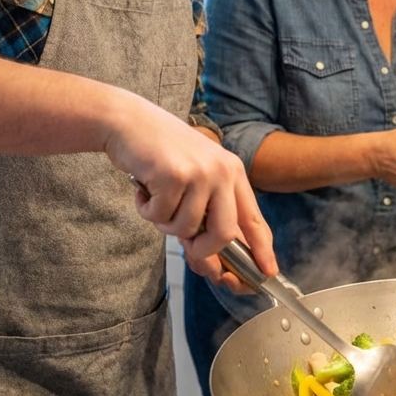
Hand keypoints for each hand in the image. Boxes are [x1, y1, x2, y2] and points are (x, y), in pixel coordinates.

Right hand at [103, 94, 275, 291]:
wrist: (129, 121)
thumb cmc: (161, 152)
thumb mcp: (196, 175)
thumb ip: (208, 211)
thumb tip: (213, 261)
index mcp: (233, 172)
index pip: (254, 219)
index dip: (262, 251)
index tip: (266, 274)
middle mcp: (222, 171)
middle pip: (224, 234)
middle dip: (203, 251)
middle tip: (186, 246)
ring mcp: (199, 172)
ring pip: (187, 229)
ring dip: (165, 223)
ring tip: (157, 198)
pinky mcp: (174, 175)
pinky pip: (161, 217)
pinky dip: (147, 210)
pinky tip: (144, 188)